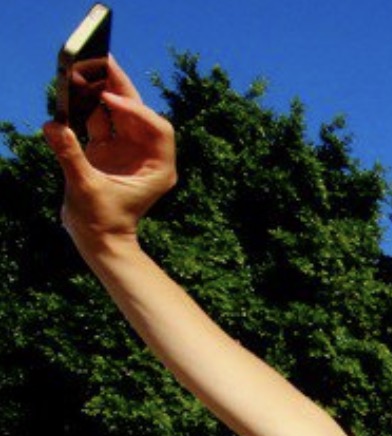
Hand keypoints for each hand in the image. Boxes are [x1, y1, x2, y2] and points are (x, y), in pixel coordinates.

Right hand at [41, 57, 177, 243]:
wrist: (97, 240)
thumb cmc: (100, 222)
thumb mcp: (85, 188)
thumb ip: (71, 156)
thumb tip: (54, 127)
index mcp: (158, 168)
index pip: (157, 129)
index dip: (136, 111)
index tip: (112, 98)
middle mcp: (148, 156)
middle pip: (139, 114)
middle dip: (122, 89)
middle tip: (105, 62)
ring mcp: (129, 152)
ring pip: (120, 114)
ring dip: (105, 92)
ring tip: (89, 66)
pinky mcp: (109, 151)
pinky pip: (101, 122)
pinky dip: (89, 107)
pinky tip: (77, 89)